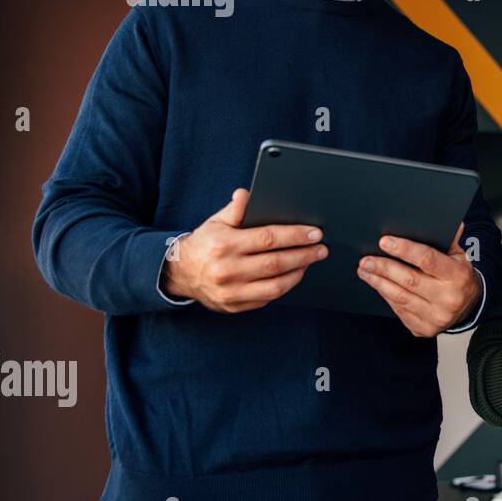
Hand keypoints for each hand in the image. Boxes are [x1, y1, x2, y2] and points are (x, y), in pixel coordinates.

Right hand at [162, 188, 326, 312]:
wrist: (181, 273)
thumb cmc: (205, 243)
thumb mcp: (216, 222)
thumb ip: (234, 209)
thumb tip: (246, 194)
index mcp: (224, 245)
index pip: (268, 238)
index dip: (295, 235)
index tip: (315, 233)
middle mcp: (227, 270)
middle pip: (276, 263)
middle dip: (304, 255)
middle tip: (321, 249)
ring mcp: (230, 291)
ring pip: (275, 286)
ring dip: (298, 273)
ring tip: (310, 261)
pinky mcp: (234, 306)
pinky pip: (267, 298)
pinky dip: (284, 286)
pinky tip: (294, 274)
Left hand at [357, 222, 481, 336]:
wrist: (468, 307)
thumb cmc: (459, 277)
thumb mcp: (459, 256)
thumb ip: (448, 240)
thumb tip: (445, 219)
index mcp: (458, 276)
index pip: (428, 260)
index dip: (404, 249)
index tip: (384, 241)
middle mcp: (448, 298)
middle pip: (409, 280)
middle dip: (384, 268)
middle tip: (366, 259)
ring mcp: (436, 317)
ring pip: (400, 297)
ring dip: (379, 282)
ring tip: (365, 270)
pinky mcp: (424, 328)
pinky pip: (399, 310)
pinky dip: (386, 296)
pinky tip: (377, 284)